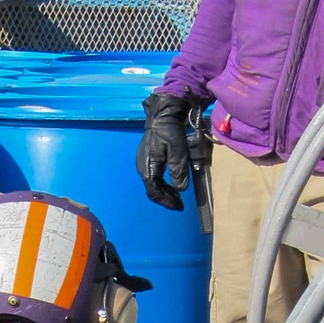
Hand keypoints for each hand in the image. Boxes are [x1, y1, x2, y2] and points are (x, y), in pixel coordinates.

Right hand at [136, 93, 191, 210]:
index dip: (166, 201)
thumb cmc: (170, 132)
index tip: (178, 206)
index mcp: (148, 168)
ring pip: (153, 184)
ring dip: (164, 191)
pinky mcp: (148, 158)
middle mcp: (143, 167)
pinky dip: (162, 183)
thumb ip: (178, 171)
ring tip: (177, 196)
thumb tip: (180, 189)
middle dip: (166, 198)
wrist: (163, 116)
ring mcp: (144, 162)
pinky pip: (154, 176)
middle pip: (152, 190)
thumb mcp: (178, 152)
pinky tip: (171, 183)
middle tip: (179, 204)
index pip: (155, 192)